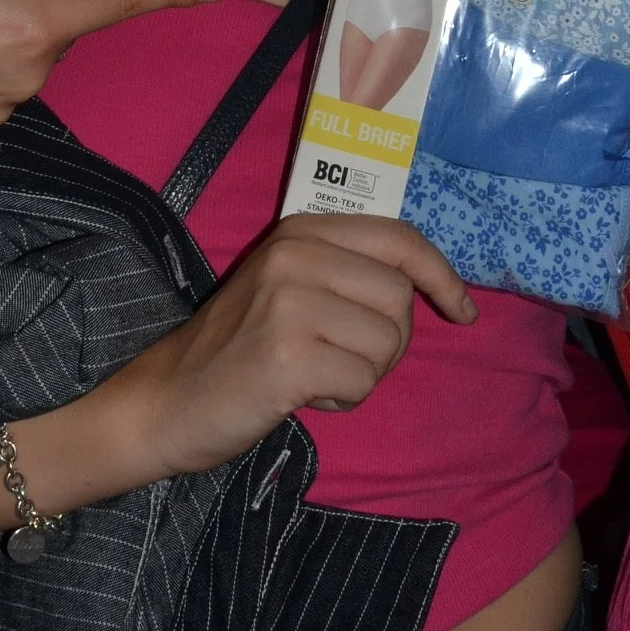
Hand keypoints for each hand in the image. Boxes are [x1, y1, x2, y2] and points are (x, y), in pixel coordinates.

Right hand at [112, 214, 475, 478]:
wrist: (167, 399)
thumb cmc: (237, 348)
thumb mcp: (288, 285)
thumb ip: (346, 271)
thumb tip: (432, 284)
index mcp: (300, 230)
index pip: (399, 238)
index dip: (441, 275)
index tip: (462, 310)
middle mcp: (296, 254)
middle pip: (401, 299)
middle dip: (389, 342)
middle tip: (342, 358)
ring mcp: (290, 303)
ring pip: (388, 343)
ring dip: (365, 374)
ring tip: (316, 374)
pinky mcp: (288, 355)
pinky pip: (363, 381)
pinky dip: (345, 398)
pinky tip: (305, 394)